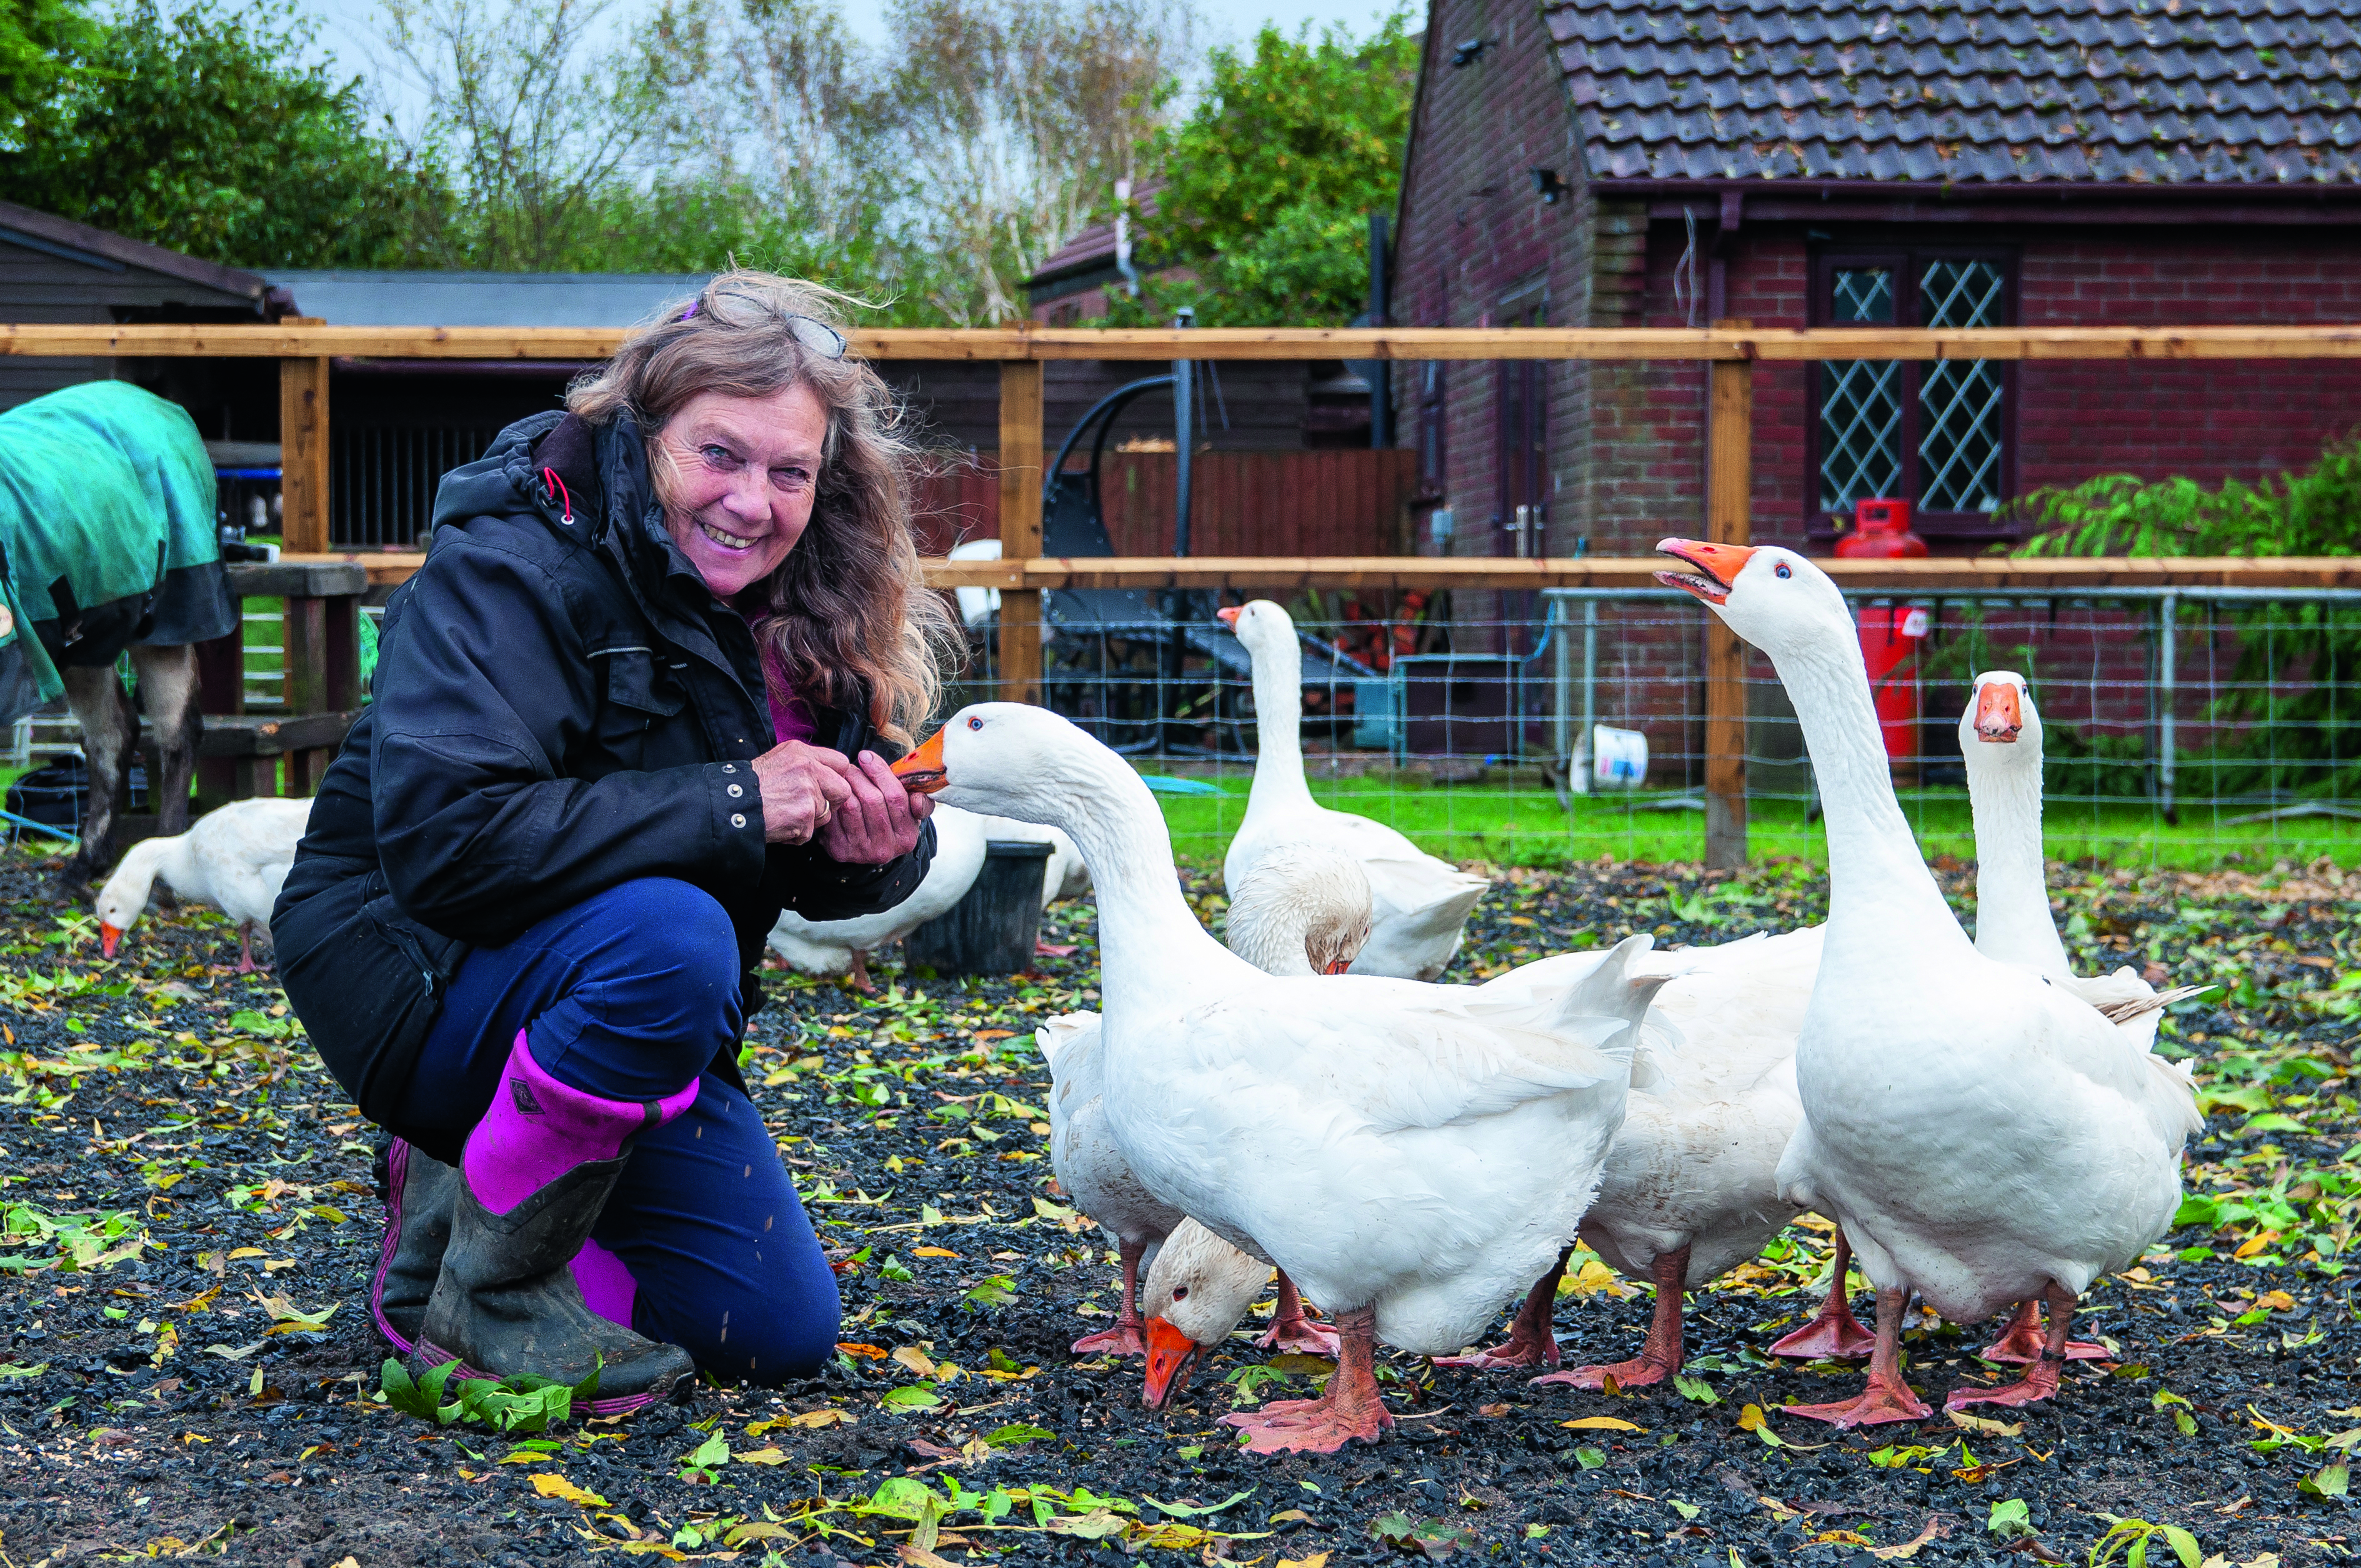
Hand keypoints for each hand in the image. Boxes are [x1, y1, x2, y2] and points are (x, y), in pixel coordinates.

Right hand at [751, 740, 853, 844]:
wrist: (729, 803)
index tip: (828, 788)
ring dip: (810, 821)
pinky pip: (810, 832)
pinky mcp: (804, 814)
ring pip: (826, 814)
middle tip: (812, 808)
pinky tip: (779, 825)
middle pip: (843, 790)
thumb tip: (827, 775)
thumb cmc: (750, 785)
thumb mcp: (778, 760)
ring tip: (786, 815)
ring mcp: (807, 791)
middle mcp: (807, 767)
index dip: (837, 779)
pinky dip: (795, 834)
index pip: (841, 763)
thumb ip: (805, 764)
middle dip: (831, 803)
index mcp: (801, 752)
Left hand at [816, 749, 931, 865]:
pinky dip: (834, 799)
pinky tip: (835, 793)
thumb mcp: (909, 811)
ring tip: (844, 777)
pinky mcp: (840, 851)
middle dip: (860, 776)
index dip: (880, 772)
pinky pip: (835, 816)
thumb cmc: (888, 818)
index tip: (866, 755)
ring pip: (852, 806)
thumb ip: (920, 801)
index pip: (896, 797)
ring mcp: (862, 852)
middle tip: (851, 766)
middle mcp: (887, 848)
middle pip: (872, 800)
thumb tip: (917, 798)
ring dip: (845, 785)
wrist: (864, 844)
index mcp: (907, 836)